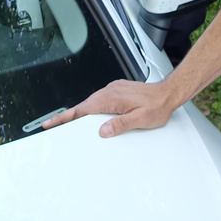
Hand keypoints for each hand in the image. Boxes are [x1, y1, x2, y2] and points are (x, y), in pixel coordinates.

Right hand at [41, 78, 177, 137]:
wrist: (169, 93)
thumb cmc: (157, 106)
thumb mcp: (140, 119)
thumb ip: (121, 125)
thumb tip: (103, 131)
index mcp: (112, 98)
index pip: (82, 110)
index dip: (64, 117)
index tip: (51, 122)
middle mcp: (110, 91)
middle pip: (82, 106)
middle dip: (67, 116)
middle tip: (53, 125)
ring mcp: (113, 90)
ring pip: (90, 102)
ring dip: (79, 112)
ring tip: (67, 123)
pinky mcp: (118, 91)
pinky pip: (99, 100)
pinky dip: (90, 108)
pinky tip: (90, 115)